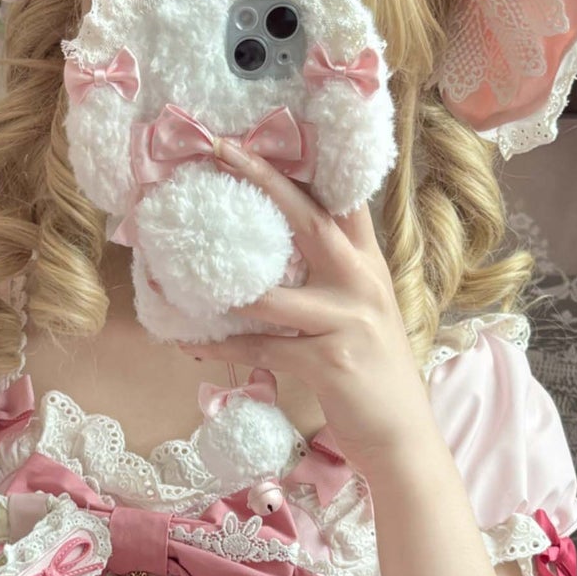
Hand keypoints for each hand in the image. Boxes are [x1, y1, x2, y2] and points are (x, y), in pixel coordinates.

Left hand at [184, 143, 434, 470]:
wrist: (403, 440)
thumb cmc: (375, 377)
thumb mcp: (366, 315)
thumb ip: (336, 280)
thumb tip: (278, 256)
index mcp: (371, 266)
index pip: (343, 202)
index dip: (307, 166)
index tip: (267, 135)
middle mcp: (363, 283)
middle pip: (310, 218)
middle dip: (265, 180)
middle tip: (223, 150)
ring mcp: (348, 320)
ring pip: (271, 292)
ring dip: (219, 286)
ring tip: (173, 273)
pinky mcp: (328, 360)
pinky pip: (261, 347)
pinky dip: (222, 348)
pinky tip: (189, 344)